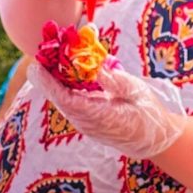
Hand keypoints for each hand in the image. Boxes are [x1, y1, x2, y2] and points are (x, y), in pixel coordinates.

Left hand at [28, 66, 185, 157]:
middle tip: (42, 52)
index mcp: (98, 117)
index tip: (38, 65)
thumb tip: (95, 66)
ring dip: (56, 77)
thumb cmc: (149, 115)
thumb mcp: (136, 92)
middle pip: (59, 97)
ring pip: (63, 98)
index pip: (66, 99)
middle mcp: (86, 122)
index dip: (50, 83)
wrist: (154, 140)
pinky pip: (71, 100)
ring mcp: (86, 122)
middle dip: (48, 75)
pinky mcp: (88, 118)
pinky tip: (66, 68)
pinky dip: (67, 83)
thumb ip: (115, 80)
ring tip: (51, 55)